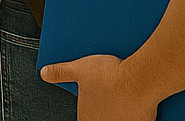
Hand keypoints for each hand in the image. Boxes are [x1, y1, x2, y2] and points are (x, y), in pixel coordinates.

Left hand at [41, 55, 157, 120]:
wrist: (138, 78)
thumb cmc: (110, 76)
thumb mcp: (79, 68)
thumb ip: (61, 72)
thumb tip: (45, 73)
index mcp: (87, 118)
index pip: (83, 118)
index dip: (87, 109)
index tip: (94, 98)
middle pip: (101, 118)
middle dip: (104, 108)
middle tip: (109, 94)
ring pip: (117, 119)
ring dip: (119, 110)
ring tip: (122, 94)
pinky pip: (135, 118)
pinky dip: (134, 111)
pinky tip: (134, 100)